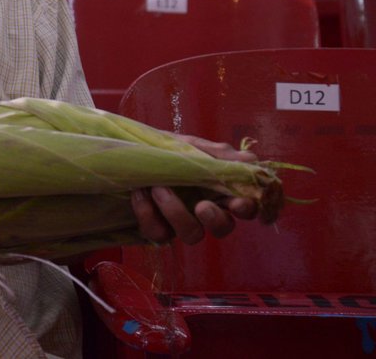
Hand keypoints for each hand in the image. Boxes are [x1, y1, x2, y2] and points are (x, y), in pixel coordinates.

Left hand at [131, 135, 258, 244]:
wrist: (130, 152)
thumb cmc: (167, 149)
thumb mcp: (191, 145)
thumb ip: (219, 155)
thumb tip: (249, 161)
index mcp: (221, 190)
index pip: (247, 207)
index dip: (248, 209)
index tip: (238, 204)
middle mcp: (205, 211)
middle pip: (223, 228)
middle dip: (216, 219)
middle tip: (202, 206)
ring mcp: (181, 222)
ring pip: (192, 235)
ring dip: (177, 213)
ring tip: (158, 188)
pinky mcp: (158, 228)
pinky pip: (158, 232)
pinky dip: (148, 213)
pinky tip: (139, 192)